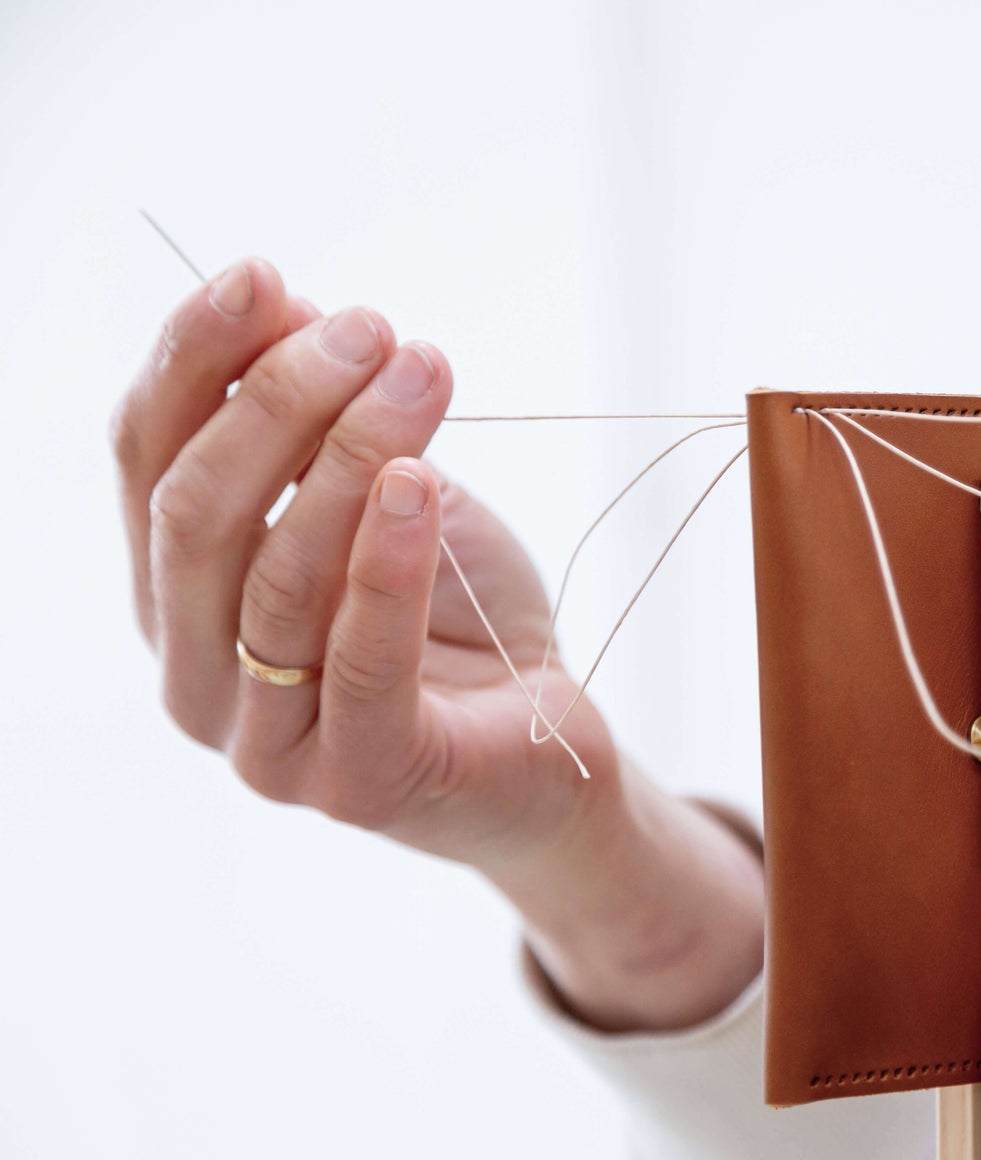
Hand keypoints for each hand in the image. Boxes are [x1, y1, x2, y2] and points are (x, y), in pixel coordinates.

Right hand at [113, 259, 760, 1030]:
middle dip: (275, 398)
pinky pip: (359, 659)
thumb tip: (282, 302)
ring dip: (351, 456)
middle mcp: (193, 673)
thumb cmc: (458, 617)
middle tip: (370, 328)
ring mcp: (264, 742)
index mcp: (178, 594)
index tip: (263, 274)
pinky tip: (419, 482)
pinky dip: (386, 563)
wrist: (549, 745)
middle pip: (195, 512)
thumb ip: (325, 425)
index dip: (193, 360)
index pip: (148, 459)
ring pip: (276, 577)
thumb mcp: (392, 496)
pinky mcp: (355, 782)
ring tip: (422, 374)